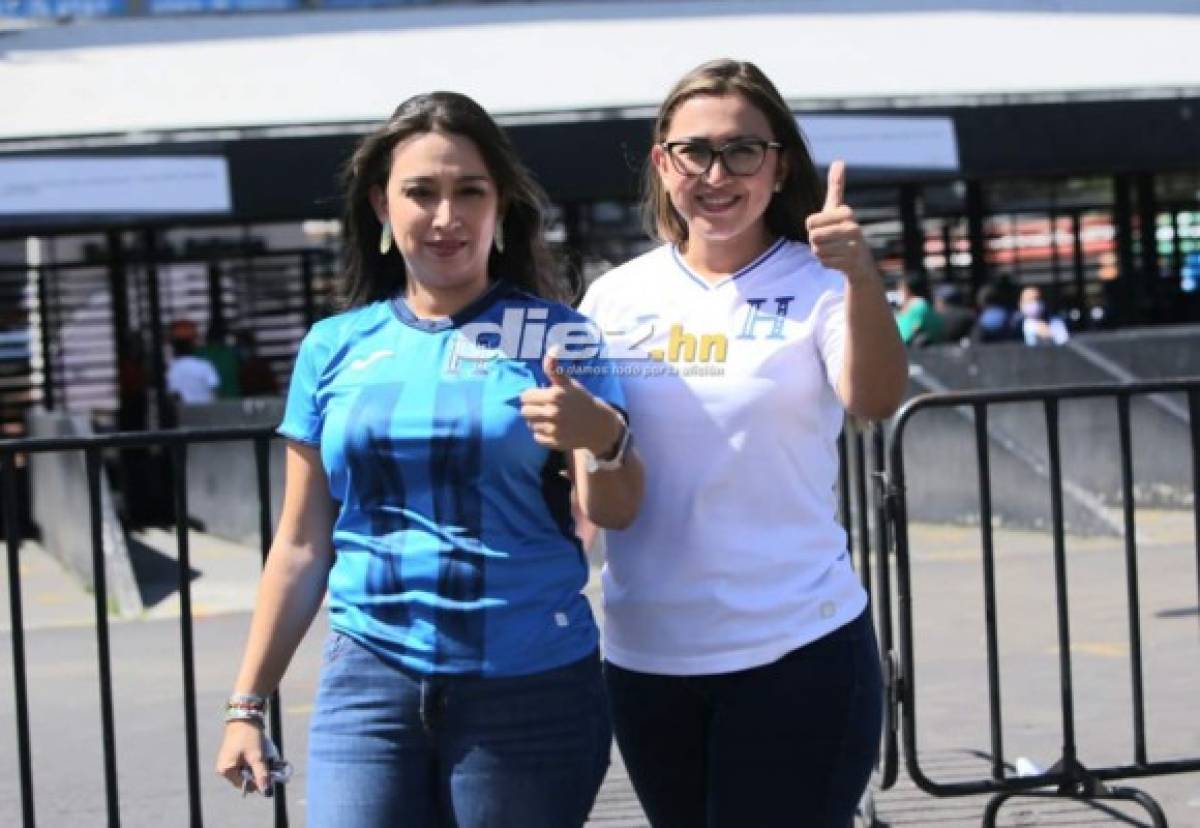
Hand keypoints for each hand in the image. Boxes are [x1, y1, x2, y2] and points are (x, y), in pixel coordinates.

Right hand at [215, 720, 272, 795]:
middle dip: (258, 772)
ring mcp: (227, 762)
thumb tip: (266, 791)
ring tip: (265, 756)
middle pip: (245, 778)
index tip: (271, 776)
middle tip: (269, 764)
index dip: (258, 782)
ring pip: (246, 770)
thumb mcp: (257, 756)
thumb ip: (261, 774)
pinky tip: (260, 753)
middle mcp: (223, 768)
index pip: (244, 785)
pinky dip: (254, 760)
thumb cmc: (248, 736)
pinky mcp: (232, 755)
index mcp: (226, 771)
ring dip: (257, 766)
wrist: (244, 716)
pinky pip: (244, 763)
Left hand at [520, 348, 621, 453]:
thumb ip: (555, 369)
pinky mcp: (555, 442)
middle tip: (543, 408)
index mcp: (554, 395)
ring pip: (530, 425)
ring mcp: (554, 428)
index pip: (524, 396)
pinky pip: (537, 437)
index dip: (531, 396)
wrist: (598, 425)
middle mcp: (553, 412)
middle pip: (524, 412)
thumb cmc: (581, 401)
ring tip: (549, 418)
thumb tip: (553, 348)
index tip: (540, 396)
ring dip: (536, 422)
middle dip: (532, 409)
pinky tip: (552, 429)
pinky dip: (542, 434)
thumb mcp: (569, 384)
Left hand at [805, 160, 876, 283]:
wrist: (860, 259)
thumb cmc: (844, 229)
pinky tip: (839, 258)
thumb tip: (839, 161)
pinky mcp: (849, 263)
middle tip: (830, 239)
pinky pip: (823, 262)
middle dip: (816, 240)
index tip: (826, 226)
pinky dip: (827, 262)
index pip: (810, 222)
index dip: (813, 226)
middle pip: (813, 236)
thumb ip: (836, 186)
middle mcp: (853, 228)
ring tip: (835, 248)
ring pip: (817, 250)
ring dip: (821, 251)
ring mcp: (852, 246)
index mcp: (847, 213)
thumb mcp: (838, 208)